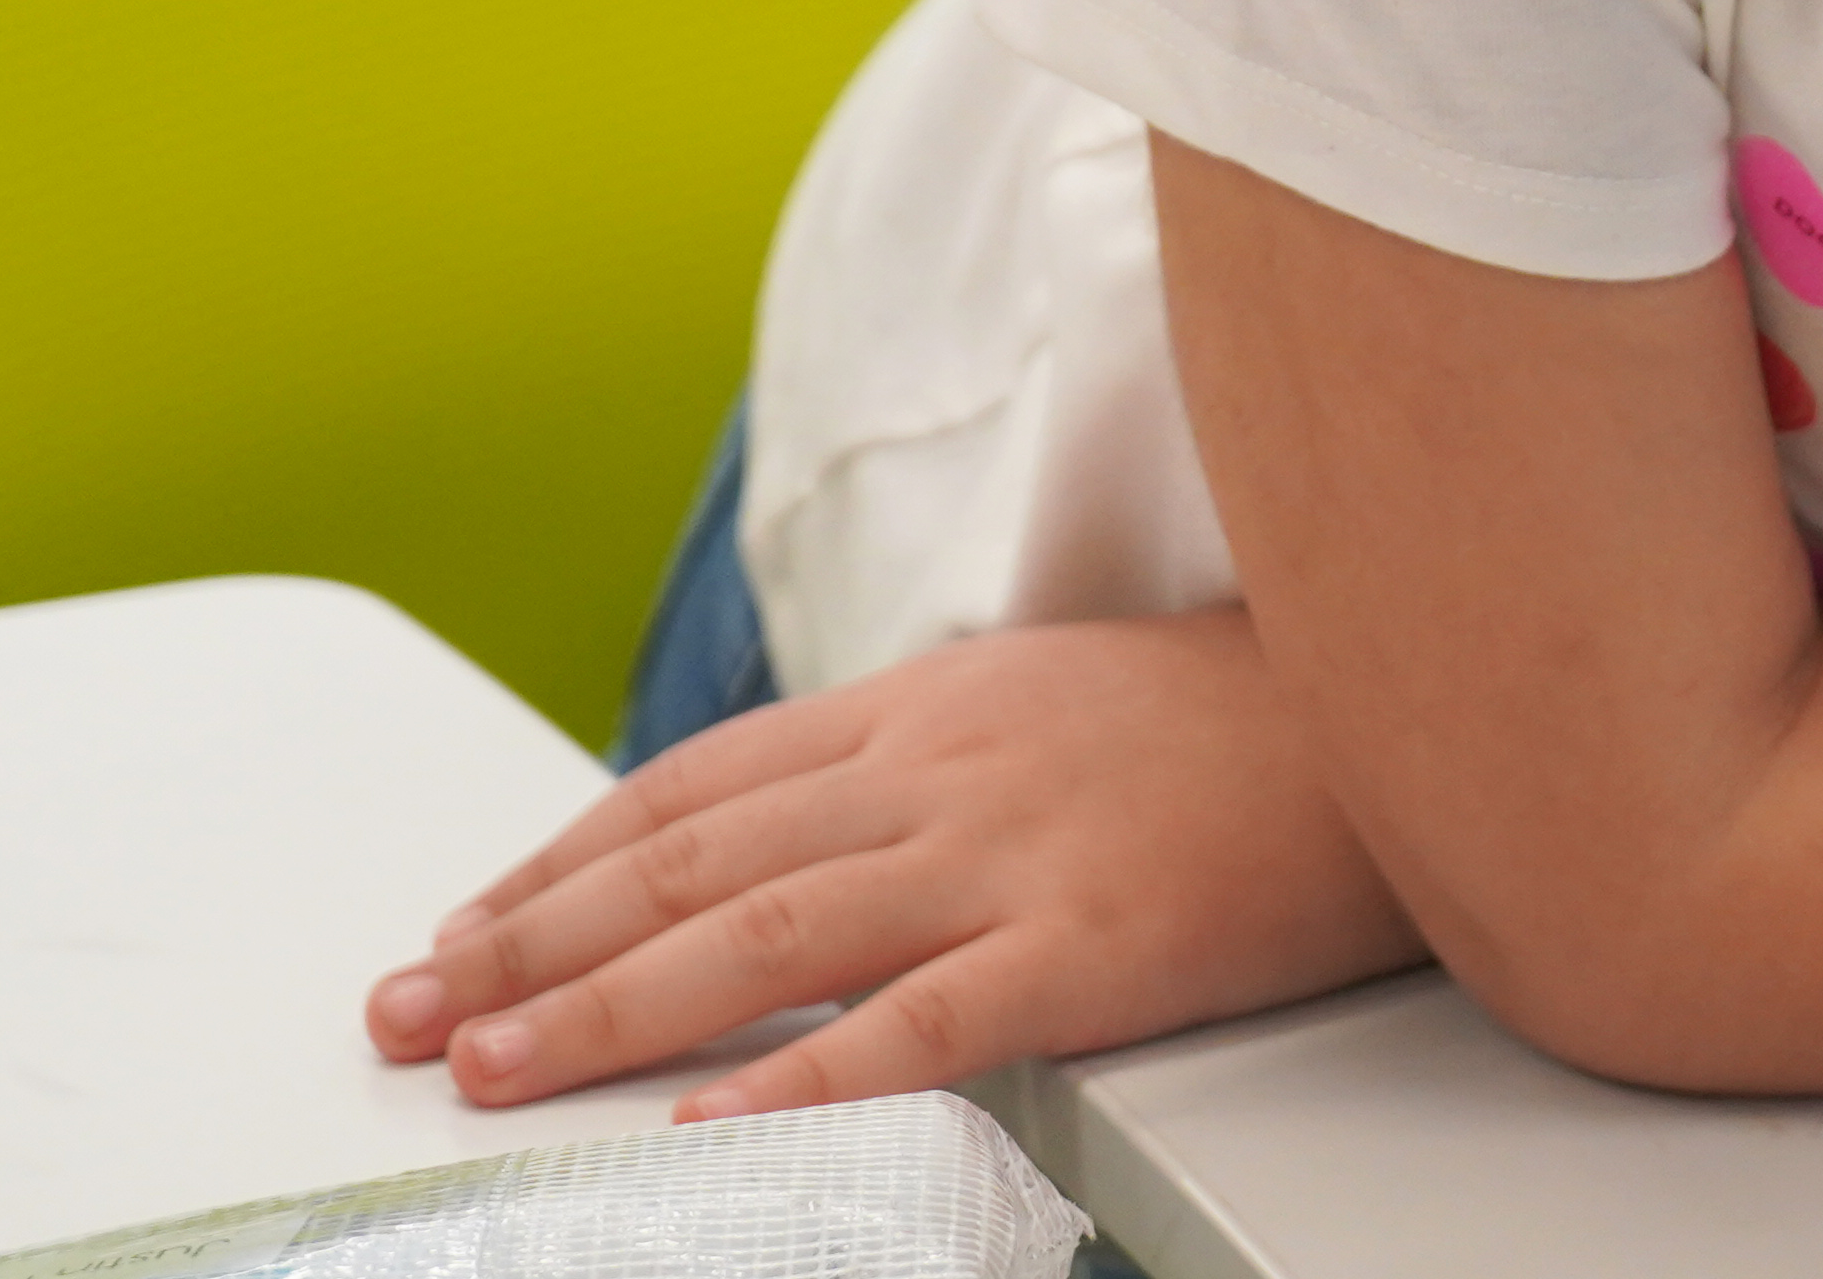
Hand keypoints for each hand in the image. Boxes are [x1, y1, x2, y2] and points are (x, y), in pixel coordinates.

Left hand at [362, 611, 1421, 1117]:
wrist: (1413, 700)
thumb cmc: (1240, 719)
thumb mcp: (1048, 699)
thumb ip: (915, 761)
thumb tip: (781, 839)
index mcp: (926, 705)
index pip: (691, 788)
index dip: (556, 861)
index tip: (457, 925)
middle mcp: (940, 768)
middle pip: (688, 862)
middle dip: (527, 940)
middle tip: (408, 1012)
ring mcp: (1011, 853)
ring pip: (762, 938)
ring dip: (603, 1004)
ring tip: (490, 1064)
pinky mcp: (1093, 946)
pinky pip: (918, 1025)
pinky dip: (799, 1079)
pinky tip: (709, 1123)